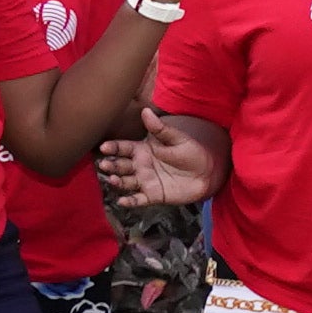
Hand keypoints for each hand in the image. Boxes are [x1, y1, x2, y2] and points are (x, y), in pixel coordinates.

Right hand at [98, 107, 219, 206]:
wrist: (207, 172)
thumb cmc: (191, 152)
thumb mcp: (176, 138)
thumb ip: (160, 128)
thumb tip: (146, 111)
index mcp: (142, 150)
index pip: (122, 148)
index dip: (112, 147)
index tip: (104, 147)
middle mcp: (139, 166)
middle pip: (120, 165)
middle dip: (111, 165)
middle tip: (104, 164)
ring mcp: (144, 181)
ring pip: (125, 182)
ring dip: (118, 182)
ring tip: (113, 179)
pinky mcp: (152, 195)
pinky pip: (138, 199)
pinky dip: (130, 202)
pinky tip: (122, 201)